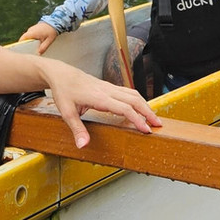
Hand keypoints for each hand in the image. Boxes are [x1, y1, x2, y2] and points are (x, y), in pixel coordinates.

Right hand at [20, 22, 57, 53]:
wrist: (54, 22)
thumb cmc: (51, 30)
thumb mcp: (49, 40)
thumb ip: (43, 47)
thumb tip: (39, 54)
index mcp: (33, 33)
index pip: (23, 38)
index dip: (20, 44)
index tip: (20, 49)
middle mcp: (31, 30)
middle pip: (24, 38)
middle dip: (24, 44)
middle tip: (26, 51)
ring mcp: (31, 29)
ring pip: (27, 37)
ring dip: (28, 42)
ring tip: (31, 48)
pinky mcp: (33, 29)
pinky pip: (29, 35)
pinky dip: (30, 39)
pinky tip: (35, 43)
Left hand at [43, 61, 161, 147]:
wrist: (62, 74)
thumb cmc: (64, 91)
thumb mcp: (67, 112)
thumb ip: (77, 129)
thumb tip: (83, 145)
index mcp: (100, 97)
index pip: (125, 108)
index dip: (137, 119)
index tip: (146, 130)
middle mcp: (108, 91)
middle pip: (134, 100)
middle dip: (148, 112)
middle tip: (158, 125)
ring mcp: (109, 87)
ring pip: (133, 94)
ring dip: (145, 105)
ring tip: (153, 118)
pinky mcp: (109, 86)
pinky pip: (127, 92)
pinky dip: (138, 100)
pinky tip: (140, 108)